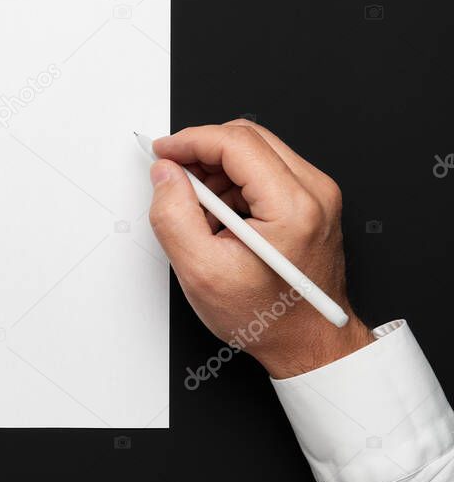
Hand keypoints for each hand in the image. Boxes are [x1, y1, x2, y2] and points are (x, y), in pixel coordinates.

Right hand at [148, 120, 374, 377]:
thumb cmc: (267, 318)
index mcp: (293, 207)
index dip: (190, 141)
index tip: (162, 152)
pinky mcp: (313, 200)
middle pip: (247, 138)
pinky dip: (235, 182)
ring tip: (200, 211)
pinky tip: (221, 216)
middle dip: (202, 151)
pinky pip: (266, 169)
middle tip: (173, 177)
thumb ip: (173, 215)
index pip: (235, 143)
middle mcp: (314, 193)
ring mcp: (318, 194)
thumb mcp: (201, 272)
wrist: (308, 344)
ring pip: (256, 151)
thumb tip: (165, 174)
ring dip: (217, 169)